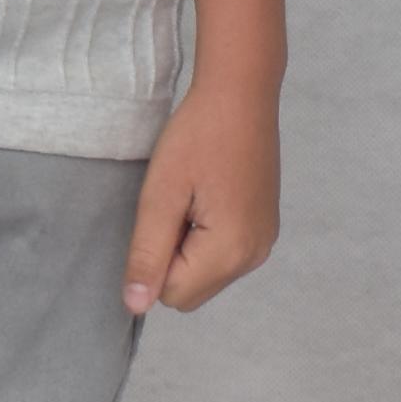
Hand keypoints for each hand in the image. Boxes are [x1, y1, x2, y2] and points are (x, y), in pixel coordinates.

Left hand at [124, 74, 277, 315]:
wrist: (242, 94)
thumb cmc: (197, 136)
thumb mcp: (160, 194)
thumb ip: (147, 254)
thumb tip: (135, 307)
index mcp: (230, 251)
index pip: (171, 294)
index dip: (154, 258)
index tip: (163, 212)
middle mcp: (254, 257)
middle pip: (191, 292)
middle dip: (172, 259)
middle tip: (176, 205)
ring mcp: (264, 243)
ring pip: (206, 276)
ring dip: (188, 249)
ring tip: (192, 198)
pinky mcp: (265, 229)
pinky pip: (223, 257)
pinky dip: (206, 239)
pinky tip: (208, 197)